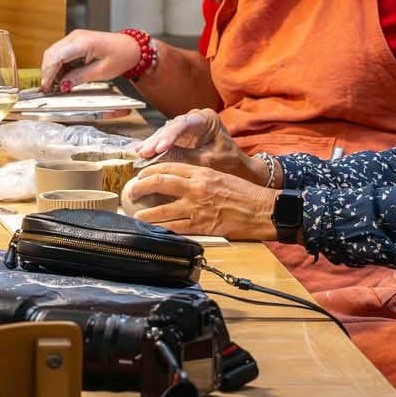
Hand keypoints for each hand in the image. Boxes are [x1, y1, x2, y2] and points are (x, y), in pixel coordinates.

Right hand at [38, 29, 141, 92]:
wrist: (132, 47)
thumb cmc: (122, 56)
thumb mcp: (102, 72)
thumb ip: (79, 77)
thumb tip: (63, 84)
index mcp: (83, 42)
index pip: (56, 57)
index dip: (48, 73)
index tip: (46, 87)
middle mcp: (75, 36)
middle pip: (51, 54)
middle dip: (47, 72)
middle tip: (48, 89)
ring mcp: (74, 37)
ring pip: (54, 54)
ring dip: (52, 70)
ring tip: (55, 86)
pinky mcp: (75, 41)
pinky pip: (61, 53)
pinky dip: (59, 66)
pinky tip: (62, 78)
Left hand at [127, 163, 277, 239]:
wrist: (264, 210)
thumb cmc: (246, 194)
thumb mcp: (221, 177)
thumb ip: (200, 178)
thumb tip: (179, 182)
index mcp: (202, 172)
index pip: (169, 166)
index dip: (150, 170)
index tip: (141, 174)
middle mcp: (196, 187)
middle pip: (159, 182)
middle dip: (140, 186)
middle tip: (131, 190)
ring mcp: (197, 207)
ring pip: (161, 209)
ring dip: (144, 213)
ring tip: (135, 214)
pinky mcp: (201, 226)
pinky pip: (174, 228)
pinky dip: (160, 229)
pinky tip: (151, 230)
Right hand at [134, 107, 264, 182]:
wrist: (237, 168)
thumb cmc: (228, 163)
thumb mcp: (208, 161)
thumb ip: (185, 157)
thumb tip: (159, 156)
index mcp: (207, 119)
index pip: (184, 124)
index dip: (169, 136)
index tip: (159, 149)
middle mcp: (194, 118)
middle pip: (171, 128)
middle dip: (157, 141)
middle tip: (144, 152)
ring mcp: (186, 126)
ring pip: (165, 133)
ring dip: (152, 144)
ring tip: (139, 153)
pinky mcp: (180, 137)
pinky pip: (165, 140)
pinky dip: (154, 147)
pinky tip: (140, 152)